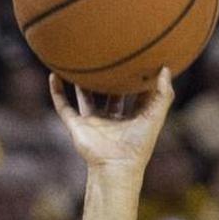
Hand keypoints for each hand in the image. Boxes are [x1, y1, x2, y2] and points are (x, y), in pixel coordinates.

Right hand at [49, 68, 173, 173]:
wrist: (115, 167)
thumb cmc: (138, 146)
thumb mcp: (155, 117)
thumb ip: (163, 94)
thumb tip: (165, 68)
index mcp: (131, 117)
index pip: (134, 93)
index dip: (136, 78)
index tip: (138, 57)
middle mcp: (111, 119)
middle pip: (109, 93)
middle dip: (109, 77)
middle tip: (108, 52)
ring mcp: (92, 122)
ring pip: (85, 97)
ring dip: (81, 82)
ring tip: (79, 60)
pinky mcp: (77, 126)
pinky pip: (63, 107)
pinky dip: (57, 92)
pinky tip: (53, 75)